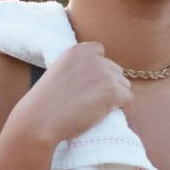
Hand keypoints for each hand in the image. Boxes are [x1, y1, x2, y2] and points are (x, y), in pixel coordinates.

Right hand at [15, 41, 132, 145]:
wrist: (41, 118)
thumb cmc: (46, 101)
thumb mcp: (59, 71)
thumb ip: (78, 67)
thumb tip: (97, 77)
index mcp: (79, 50)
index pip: (100, 52)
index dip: (98, 69)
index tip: (90, 82)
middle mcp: (94, 59)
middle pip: (115, 70)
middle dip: (108, 83)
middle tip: (94, 99)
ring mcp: (105, 75)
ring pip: (124, 85)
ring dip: (116, 95)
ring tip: (99, 108)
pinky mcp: (113, 92)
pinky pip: (129, 99)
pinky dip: (123, 106)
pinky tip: (110, 112)